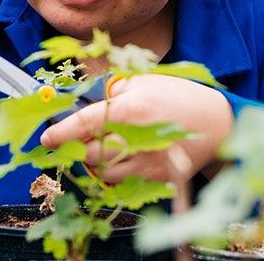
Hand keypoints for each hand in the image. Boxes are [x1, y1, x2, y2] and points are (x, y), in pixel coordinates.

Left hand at [39, 74, 232, 183]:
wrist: (217, 122)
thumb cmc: (178, 96)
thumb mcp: (143, 82)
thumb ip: (111, 93)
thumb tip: (82, 104)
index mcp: (131, 110)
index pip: (84, 125)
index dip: (61, 133)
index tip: (46, 138)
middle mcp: (137, 139)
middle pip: (89, 153)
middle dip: (76, 148)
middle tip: (73, 140)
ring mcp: (148, 163)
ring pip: (103, 171)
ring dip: (93, 162)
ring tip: (98, 147)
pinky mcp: (157, 179)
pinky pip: (122, 182)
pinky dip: (113, 172)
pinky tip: (118, 158)